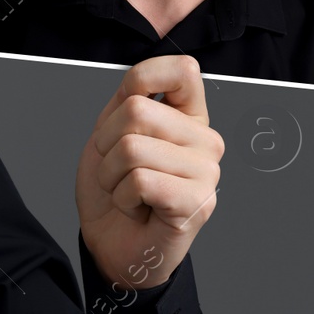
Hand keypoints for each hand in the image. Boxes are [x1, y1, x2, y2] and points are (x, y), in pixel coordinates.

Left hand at [75, 55, 222, 289]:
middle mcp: (206, 141)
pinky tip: (139, 208)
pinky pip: (140, 181)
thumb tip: (153, 73)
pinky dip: (123, 198)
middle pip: (137, 111)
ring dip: (112, 175)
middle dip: (106, 144)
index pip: (182, 70)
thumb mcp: (112, 130)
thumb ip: (131, 96)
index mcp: (189, 117)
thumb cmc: (115, 187)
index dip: (143, 79)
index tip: (126, 107)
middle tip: (119, 169)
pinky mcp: (198, 204)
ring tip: (129, 191)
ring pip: (132, 148)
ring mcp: (207, 173)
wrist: (111, 242)